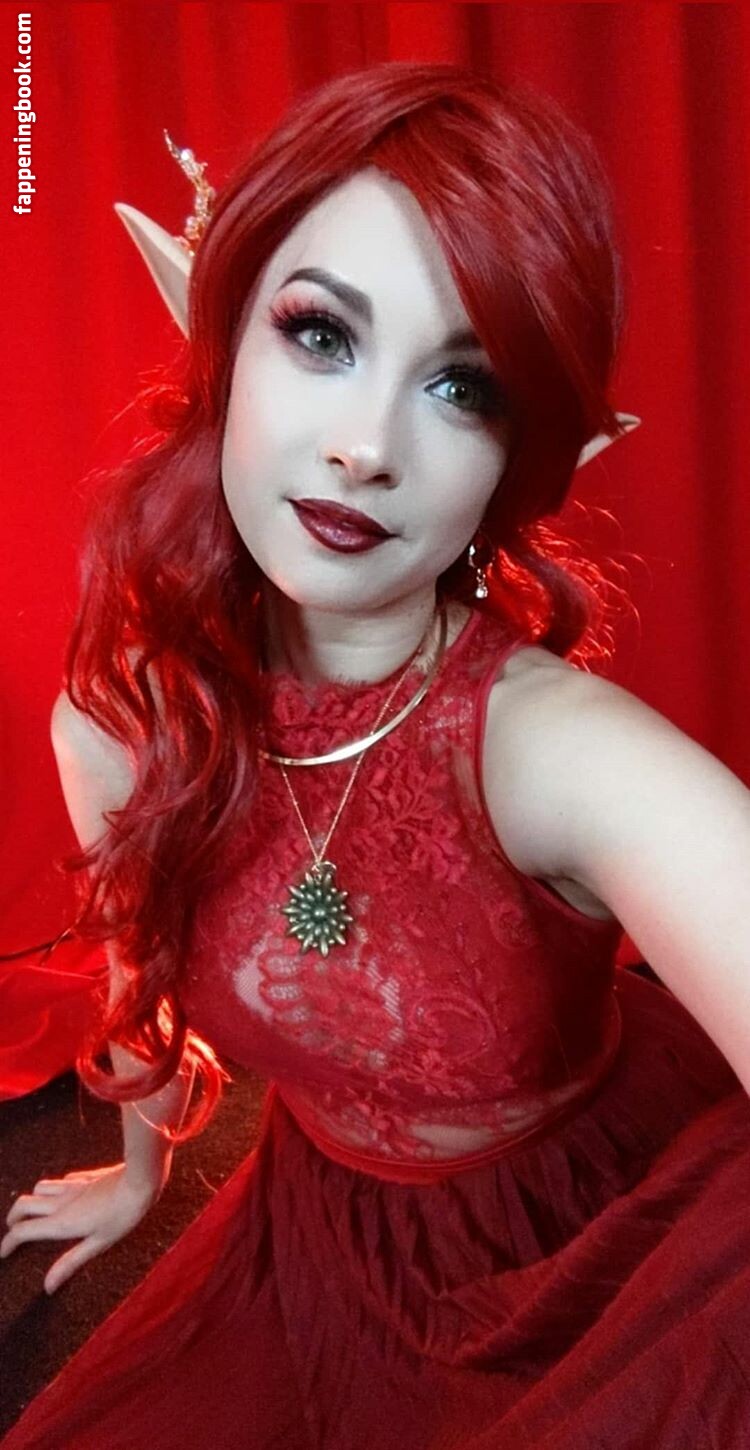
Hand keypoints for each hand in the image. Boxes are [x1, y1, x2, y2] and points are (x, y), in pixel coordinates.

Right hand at [1, 1163, 160, 1293]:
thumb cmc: (123, 1215)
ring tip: (35, 1213)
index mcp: (61, 1222)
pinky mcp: (84, 1176)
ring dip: (31, 1200)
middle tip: (14, 1231)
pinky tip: (63, 1195)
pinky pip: (60, 1181)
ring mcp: (72, 1186)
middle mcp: (61, 1202)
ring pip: (39, 1187)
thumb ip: (71, 1262)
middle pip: (23, 1204)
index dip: (8, 1242)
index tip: (3, 1253)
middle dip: (13, 1218)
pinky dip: (52, 1189)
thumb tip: (47, 1286)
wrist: (140, 1178)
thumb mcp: (99, 1244)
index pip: (24, 1231)